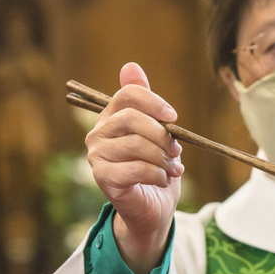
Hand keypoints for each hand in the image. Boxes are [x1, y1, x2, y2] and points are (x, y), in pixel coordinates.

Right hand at [85, 62, 183, 273]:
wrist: (152, 207)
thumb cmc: (155, 168)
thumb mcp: (157, 133)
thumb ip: (146, 104)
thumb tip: (130, 65)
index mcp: (111, 118)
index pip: (127, 95)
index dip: (154, 102)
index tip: (174, 117)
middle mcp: (98, 134)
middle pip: (132, 119)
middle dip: (162, 134)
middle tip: (177, 150)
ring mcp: (97, 156)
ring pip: (137, 145)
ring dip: (163, 158)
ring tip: (173, 168)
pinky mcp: (103, 178)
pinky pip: (136, 169)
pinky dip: (157, 174)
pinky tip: (163, 179)